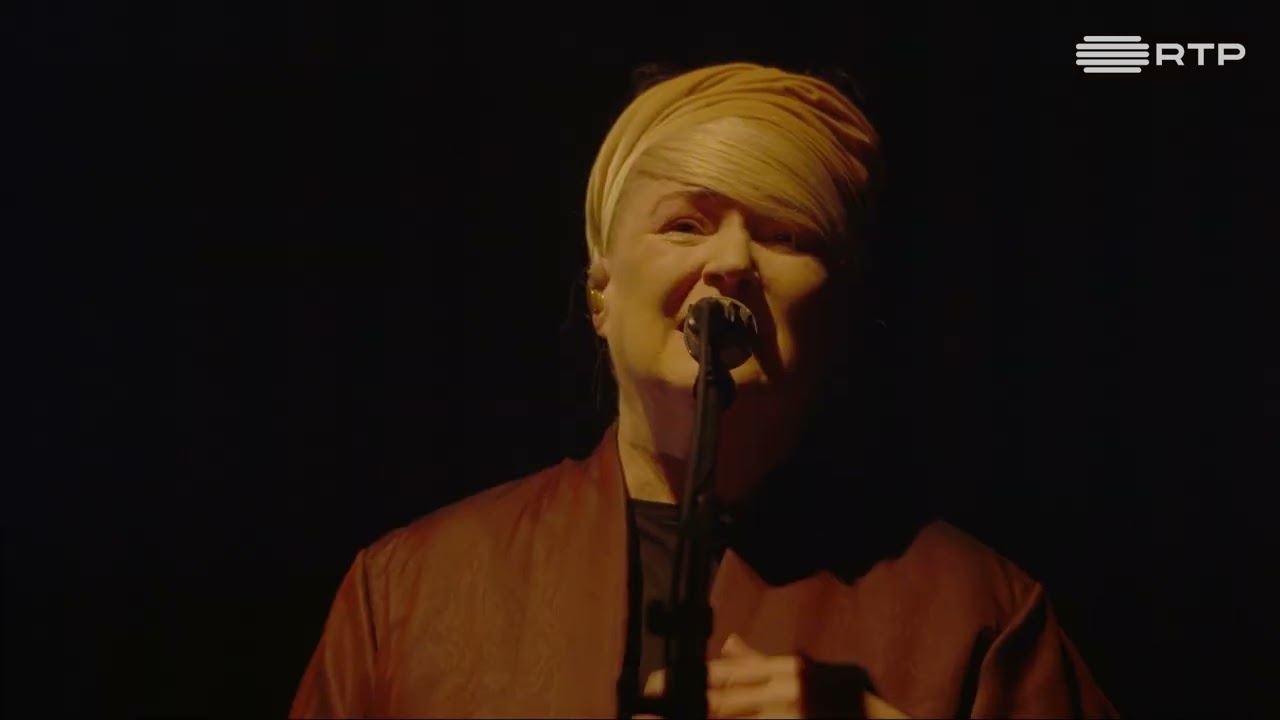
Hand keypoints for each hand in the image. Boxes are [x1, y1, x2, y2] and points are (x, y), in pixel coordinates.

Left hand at [640, 634, 910, 718]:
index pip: (724, 675)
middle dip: (679, 710)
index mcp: (786, 671)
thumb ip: (761, 663)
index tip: (650, 688)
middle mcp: (788, 692)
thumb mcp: (807, 676)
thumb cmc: (845, 706)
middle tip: (640, 714)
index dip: (684, 682)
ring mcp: (792, 717)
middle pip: (720, 704)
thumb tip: (725, 644)